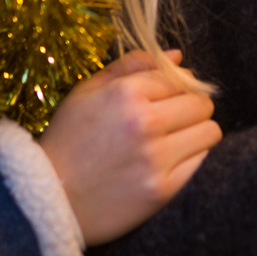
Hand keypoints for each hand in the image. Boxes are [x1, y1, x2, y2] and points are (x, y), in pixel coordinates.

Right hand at [39, 49, 220, 245]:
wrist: (47, 200)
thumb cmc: (66, 141)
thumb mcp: (86, 92)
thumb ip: (131, 67)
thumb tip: (177, 56)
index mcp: (126, 93)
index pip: (181, 78)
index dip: (180, 86)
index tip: (171, 97)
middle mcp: (145, 123)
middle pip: (202, 104)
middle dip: (192, 108)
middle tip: (176, 119)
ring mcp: (156, 158)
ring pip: (210, 132)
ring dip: (197, 132)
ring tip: (176, 139)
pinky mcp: (163, 190)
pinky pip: (201, 162)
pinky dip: (191, 158)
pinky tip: (170, 160)